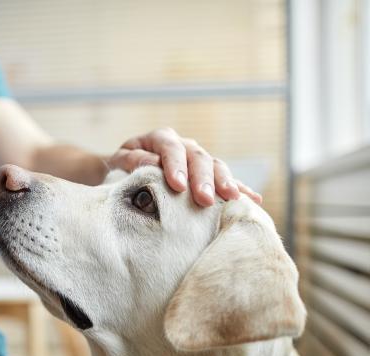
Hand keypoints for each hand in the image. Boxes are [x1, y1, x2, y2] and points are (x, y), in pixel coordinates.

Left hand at [107, 128, 261, 206]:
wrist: (125, 172)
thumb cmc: (120, 168)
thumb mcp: (118, 162)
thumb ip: (132, 161)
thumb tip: (152, 163)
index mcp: (159, 138)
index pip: (171, 148)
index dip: (175, 166)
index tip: (178, 186)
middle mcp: (183, 145)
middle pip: (198, 158)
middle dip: (203, 179)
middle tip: (205, 200)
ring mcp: (198, 159)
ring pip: (216, 166)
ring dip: (225, 182)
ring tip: (232, 199)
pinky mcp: (207, 175)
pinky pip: (226, 179)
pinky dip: (240, 189)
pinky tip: (253, 200)